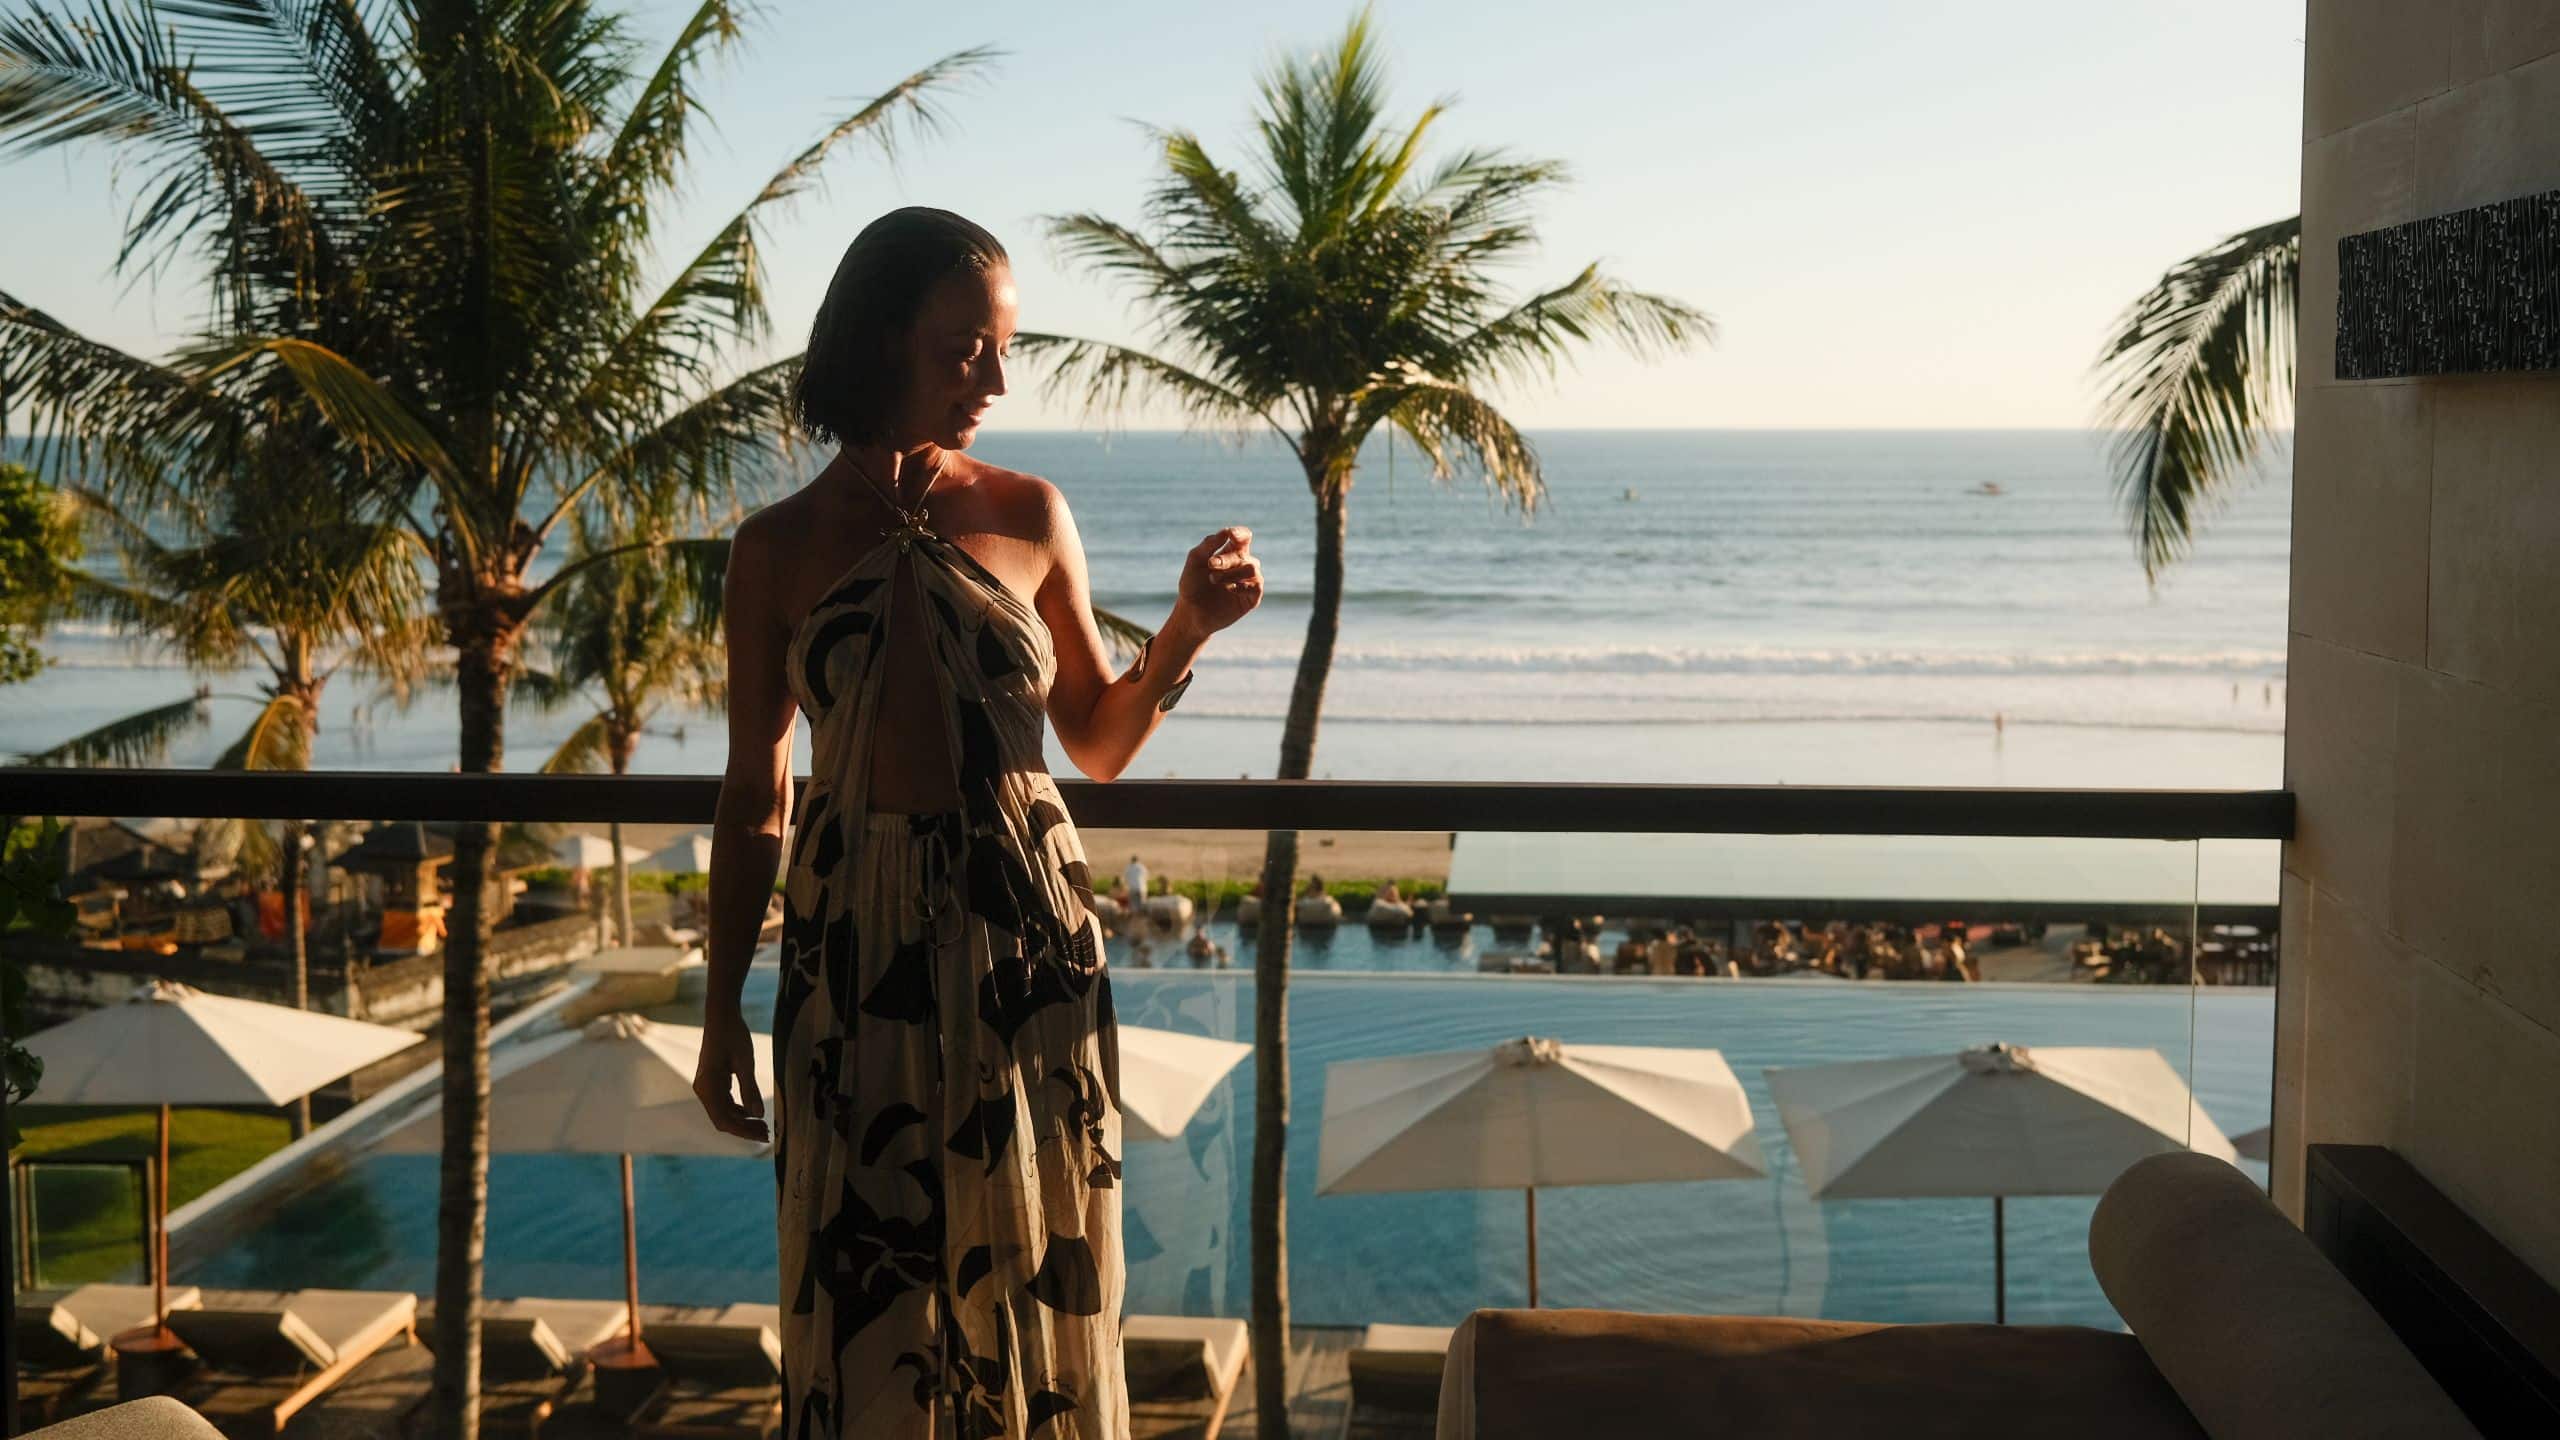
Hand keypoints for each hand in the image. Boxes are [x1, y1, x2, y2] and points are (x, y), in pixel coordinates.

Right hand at [693, 1008, 769, 1143]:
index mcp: (708, 1086)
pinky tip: (753, 1113)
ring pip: (723, 1113)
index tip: (763, 1135)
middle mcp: (703, 1089)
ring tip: (764, 1125)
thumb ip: (750, 1089)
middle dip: (744, 1129)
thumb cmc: (733, 1035)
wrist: (721, 1015)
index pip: (724, 1120)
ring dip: (742, 1121)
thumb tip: (758, 1115)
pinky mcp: (713, 1082)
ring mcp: (707, 1086)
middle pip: (722, 1119)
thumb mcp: (745, 1062)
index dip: (743, 1131)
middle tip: (767, 1134)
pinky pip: (724, 1103)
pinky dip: (738, 1111)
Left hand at [1172, 527, 1263, 637]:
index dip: (1240, 533)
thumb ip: (1209, 544)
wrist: (1190, 613)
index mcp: (1230, 552)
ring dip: (1231, 572)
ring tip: (1214, 580)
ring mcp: (1248, 582)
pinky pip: (1256, 586)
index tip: (1231, 535)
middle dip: (1225, 558)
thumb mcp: (1195, 560)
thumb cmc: (1192, 585)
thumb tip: (1227, 531)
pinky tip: (1229, 590)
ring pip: (1252, 567)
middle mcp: (1242, 565)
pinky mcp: (1252, 599)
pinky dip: (1242, 585)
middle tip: (1210, 565)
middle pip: (1243, 553)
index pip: (1243, 537)